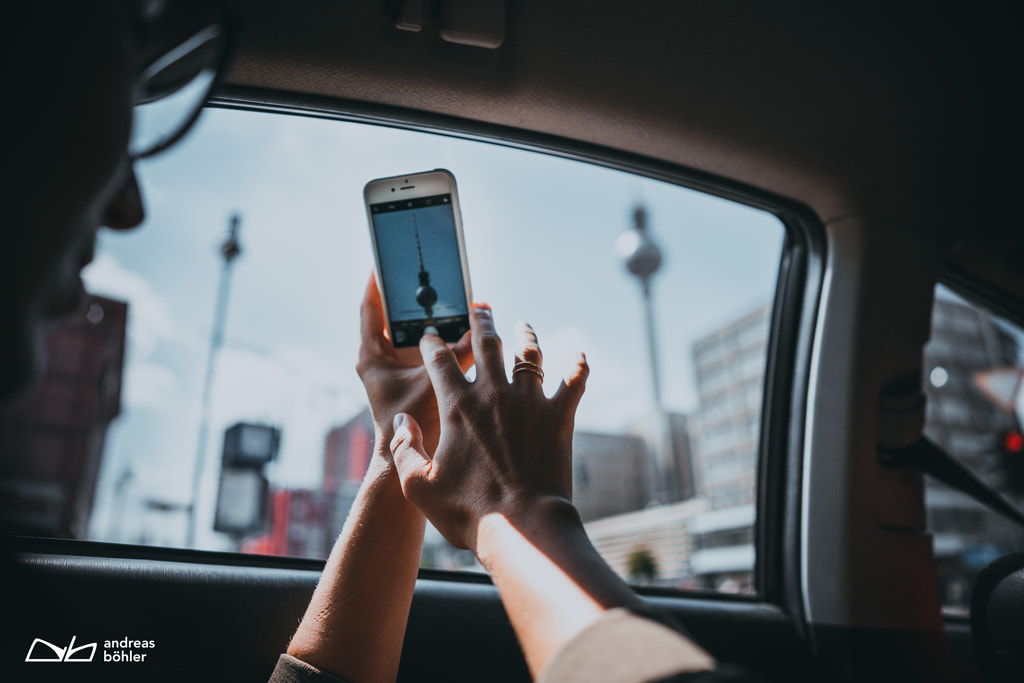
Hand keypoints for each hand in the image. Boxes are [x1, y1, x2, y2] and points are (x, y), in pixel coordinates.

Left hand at [355, 274, 471, 454]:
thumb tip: (478, 329)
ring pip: (412, 333)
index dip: (377, 283)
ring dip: (431, 317)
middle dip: (413, 296)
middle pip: (394, 317)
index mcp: (371, 356)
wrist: (408, 461)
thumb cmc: (411, 424)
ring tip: (451, 295)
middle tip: (430, 274)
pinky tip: (463, 330)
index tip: (385, 261)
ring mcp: (397, 370)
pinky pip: (428, 351)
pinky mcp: (413, 380)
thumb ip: (456, 355)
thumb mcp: (434, 383)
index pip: (369, 309)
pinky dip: (442, 340)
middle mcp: (381, 360)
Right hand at [388, 303, 588, 551]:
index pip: (439, 362)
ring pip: (528, 354)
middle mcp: (493, 394)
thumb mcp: (418, 486)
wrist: (523, 525)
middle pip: (486, 344)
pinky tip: (580, 355)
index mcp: (457, 407)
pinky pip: (573, 382)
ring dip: (525, 334)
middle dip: (480, 322)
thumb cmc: (468, 510)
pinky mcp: (559, 416)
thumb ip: (404, 449)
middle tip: (479, 307)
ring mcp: (529, 402)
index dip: (432, 345)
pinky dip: (578, 366)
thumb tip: (402, 421)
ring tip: (523, 324)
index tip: (430, 336)